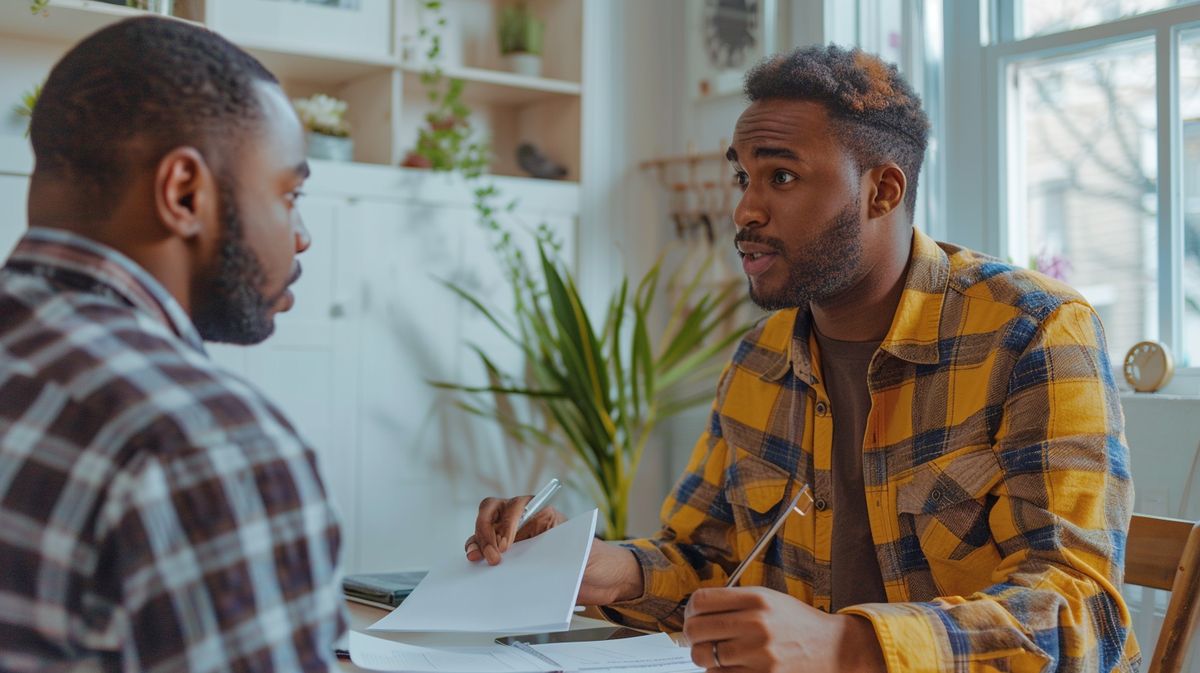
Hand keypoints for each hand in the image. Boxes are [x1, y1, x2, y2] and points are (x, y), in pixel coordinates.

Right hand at [464, 495, 644, 604]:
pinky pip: (487, 551)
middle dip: (486, 529)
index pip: (517, 506)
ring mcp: (516, 539)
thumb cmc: (595, 559)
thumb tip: (534, 558)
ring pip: (485, 529)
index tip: (506, 545)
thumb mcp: (582, 551)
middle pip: (493, 511)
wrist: (604, 580)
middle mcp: (526, 522)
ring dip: (477, 540)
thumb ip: (559, 551)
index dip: (507, 522)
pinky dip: (478, 555)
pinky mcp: (511, 559)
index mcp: (544, 513)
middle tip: (490, 554)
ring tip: (474, 557)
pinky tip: (475, 566)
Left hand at [682, 587, 884, 672]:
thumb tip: (695, 611)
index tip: (693, 616)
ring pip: (704, 657)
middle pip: (696, 629)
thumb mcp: (769, 599)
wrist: (833, 648)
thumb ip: (735, 602)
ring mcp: (760, 653)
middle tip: (697, 638)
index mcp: (757, 599)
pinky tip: (729, 667)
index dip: (690, 609)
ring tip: (715, 654)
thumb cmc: (798, 623)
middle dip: (691, 635)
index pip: (701, 600)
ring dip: (704, 657)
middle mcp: (757, 624)